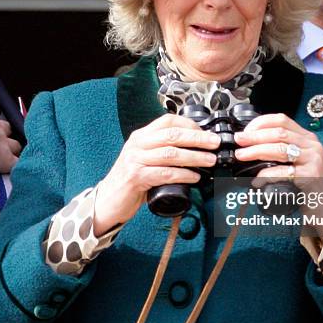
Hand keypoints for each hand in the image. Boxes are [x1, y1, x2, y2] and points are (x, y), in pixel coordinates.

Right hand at [94, 113, 220, 234]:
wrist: (107, 200)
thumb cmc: (131, 180)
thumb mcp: (144, 159)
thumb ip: (162, 151)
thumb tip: (194, 149)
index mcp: (141, 136)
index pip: (168, 121)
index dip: (190, 124)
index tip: (206, 132)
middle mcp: (137, 144)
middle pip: (172, 135)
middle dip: (197, 138)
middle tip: (215, 143)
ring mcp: (135, 160)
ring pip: (171, 154)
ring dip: (194, 156)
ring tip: (210, 160)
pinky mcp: (135, 177)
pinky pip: (164, 173)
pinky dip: (183, 174)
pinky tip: (195, 177)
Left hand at [234, 113, 322, 236]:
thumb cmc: (309, 183)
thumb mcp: (299, 160)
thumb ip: (282, 149)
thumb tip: (251, 144)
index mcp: (307, 138)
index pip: (282, 120)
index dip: (261, 123)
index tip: (245, 131)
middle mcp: (312, 145)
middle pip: (279, 133)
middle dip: (255, 136)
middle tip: (239, 141)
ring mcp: (313, 160)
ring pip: (280, 149)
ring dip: (257, 151)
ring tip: (242, 156)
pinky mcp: (311, 177)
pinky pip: (284, 172)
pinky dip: (266, 175)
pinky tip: (257, 180)